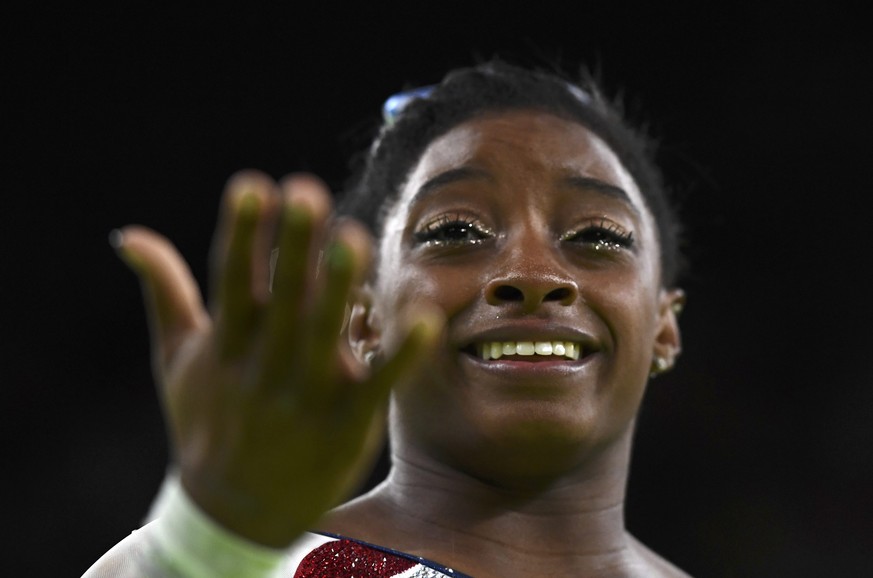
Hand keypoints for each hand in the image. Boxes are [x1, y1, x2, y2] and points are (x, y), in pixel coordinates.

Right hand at [113, 171, 440, 547]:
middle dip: (294, 248)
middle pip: (283, 300)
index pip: (233, 281)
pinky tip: (424, 317)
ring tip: (352, 237)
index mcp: (227, 344)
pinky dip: (401, 355)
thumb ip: (163, 291)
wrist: (235, 510)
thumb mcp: (176, 358)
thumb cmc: (208, 420)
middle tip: (307, 193)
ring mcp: (308, 396)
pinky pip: (379, 384)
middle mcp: (266, 366)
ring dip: (338, 288)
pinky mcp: (347, 421)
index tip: (252, 185)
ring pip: (325, 335)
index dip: (242, 234)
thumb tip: (128, 234)